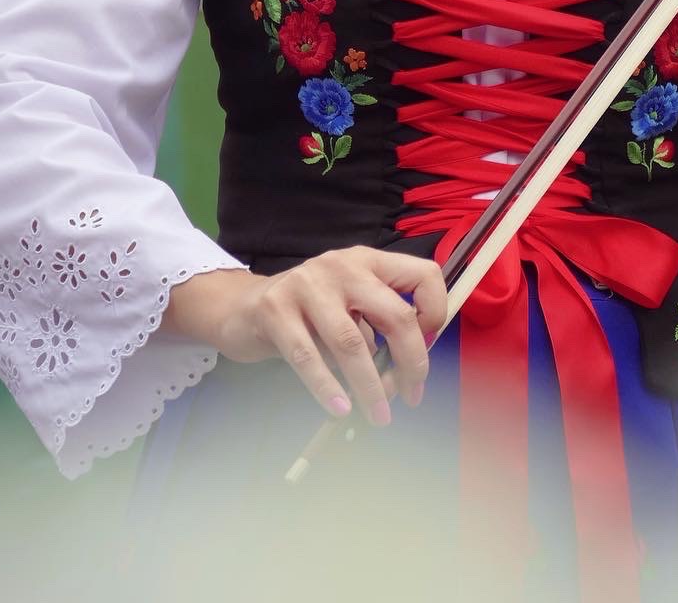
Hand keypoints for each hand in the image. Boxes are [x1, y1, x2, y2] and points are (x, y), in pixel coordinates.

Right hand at [214, 246, 445, 425]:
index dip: (434, 313)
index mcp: (369, 261)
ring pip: (351, 342)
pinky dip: (327, 387)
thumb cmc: (308, 312)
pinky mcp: (276, 310)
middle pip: (394, 314)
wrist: (242, 307)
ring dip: (370, 386)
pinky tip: (340, 409)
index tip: (425, 348)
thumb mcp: (349, 305)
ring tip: (380, 416)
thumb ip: (378, 324)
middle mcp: (343, 266)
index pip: (423, 275)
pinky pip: (307, 356)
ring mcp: (307, 285)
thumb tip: (409, 370)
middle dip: (410, 361)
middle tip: (412, 395)